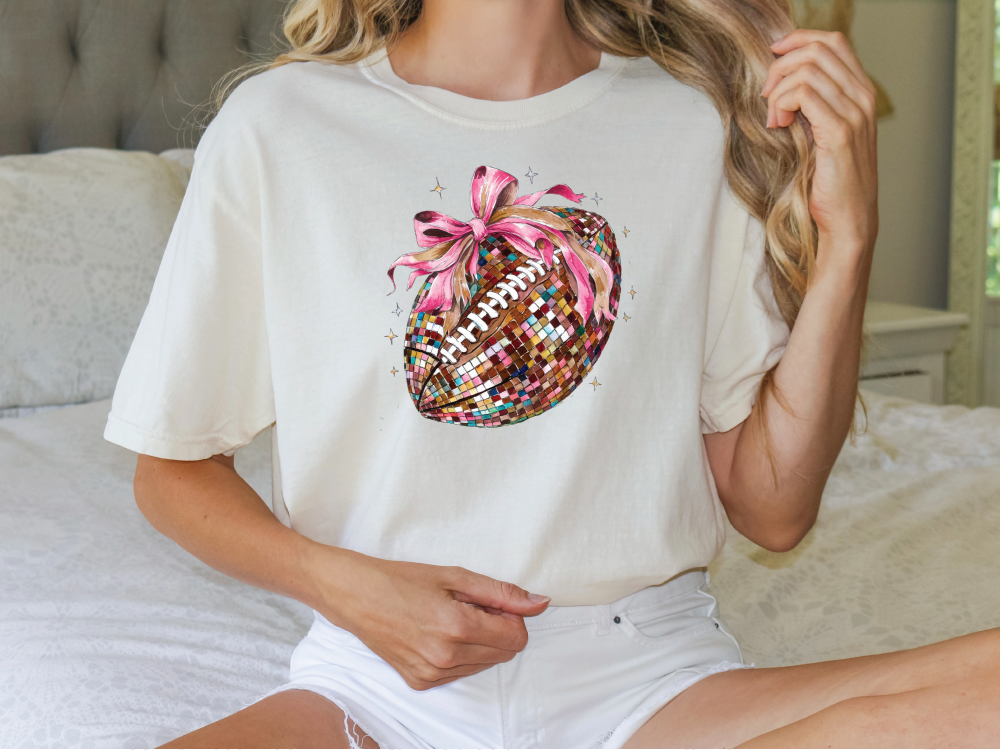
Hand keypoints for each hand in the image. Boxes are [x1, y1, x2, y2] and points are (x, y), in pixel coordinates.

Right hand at [307, 547, 550, 690]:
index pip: (516, 637)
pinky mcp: (420, 682)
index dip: (512, 617)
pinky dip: (459, 654)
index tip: (492, 602)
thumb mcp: (454, 575)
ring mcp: (431, 674)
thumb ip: (501, 592)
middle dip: (497, 629)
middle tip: (469, 606)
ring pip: (484, 665)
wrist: (355, 596)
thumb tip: (540, 602)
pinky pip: (460, 673)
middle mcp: (445, 657)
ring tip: (449, 618)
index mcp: (456, 626)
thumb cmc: (401, 579)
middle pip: (504, 653)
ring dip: (479, 642)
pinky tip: (436, 634)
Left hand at [762, 30, 878, 259]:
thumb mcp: (824, 132)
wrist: (848, 217)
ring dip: (778, 90)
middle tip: (767, 96)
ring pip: (807, 70)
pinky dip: (782, 103)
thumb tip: (783, 80)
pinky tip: (778, 125)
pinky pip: (803, 94)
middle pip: (817, 50)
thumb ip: (814, 103)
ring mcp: (854, 113)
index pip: (834, 41)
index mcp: (861, 92)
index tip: (774, 55)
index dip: (799, 39)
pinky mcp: (839, 132)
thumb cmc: (830, 179)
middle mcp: (863, 97)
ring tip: (774, 118)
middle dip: (781, 66)